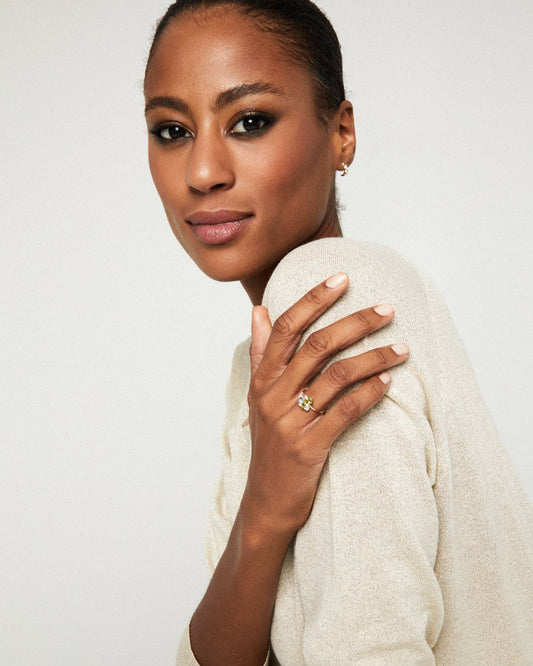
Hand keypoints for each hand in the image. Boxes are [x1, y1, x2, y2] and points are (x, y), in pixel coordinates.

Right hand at [242, 272, 409, 537]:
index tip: (342, 278)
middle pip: (318, 345)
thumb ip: (262, 353)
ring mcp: (290, 422)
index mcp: (262, 379)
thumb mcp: (258, 397)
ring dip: (375, 357)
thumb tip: (258, 310)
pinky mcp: (309, 448)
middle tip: (387, 309)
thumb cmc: (268, 443)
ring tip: (403, 349)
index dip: (313, 299)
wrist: (266, 501)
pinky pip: (346, 412)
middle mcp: (273, 395)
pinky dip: (370, 393)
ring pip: (338, 376)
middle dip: (356, 322)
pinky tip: (389, 382)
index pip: (286, 327)